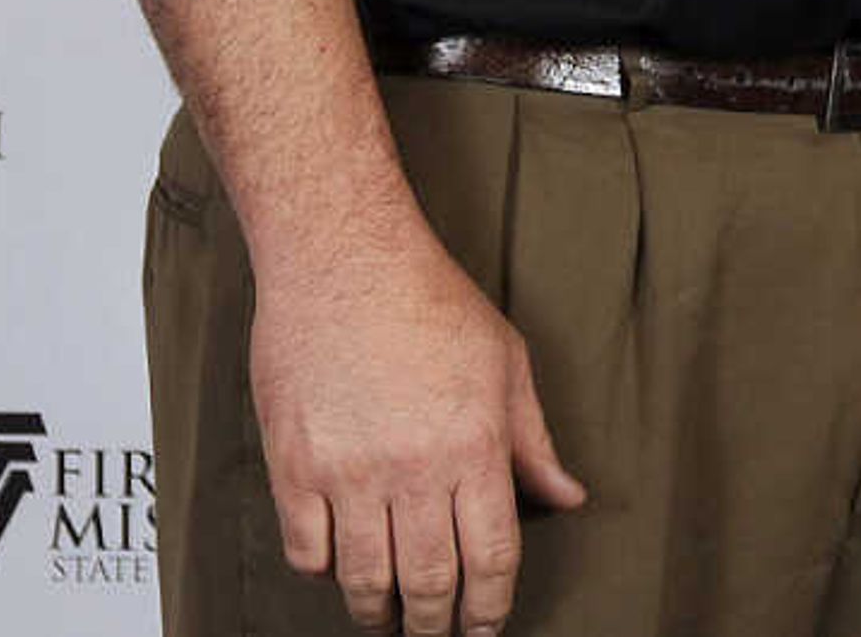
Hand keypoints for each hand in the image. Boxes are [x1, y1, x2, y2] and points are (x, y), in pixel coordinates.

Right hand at [249, 224, 585, 636]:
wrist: (344, 261)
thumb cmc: (430, 302)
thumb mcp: (507, 363)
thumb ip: (534, 442)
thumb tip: (566, 498)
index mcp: (475, 446)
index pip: (491, 558)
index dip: (490, 608)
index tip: (486, 629)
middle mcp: (413, 469)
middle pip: (429, 584)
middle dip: (437, 625)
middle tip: (438, 635)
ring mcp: (349, 473)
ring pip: (365, 581)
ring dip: (380, 613)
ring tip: (390, 618)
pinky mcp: (294, 468)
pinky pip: (308, 552)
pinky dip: (326, 573)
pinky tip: (342, 568)